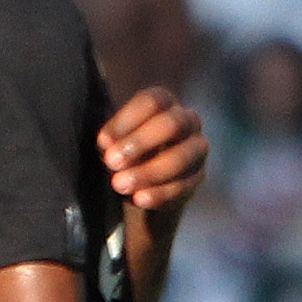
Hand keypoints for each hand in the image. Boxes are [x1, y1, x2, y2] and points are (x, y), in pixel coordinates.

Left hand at [97, 86, 207, 213]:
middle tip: (111, 162)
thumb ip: (110, 140)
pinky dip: (159, 193)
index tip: (103, 142)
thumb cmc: (124, 152)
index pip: (151, 102)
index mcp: (164, 102)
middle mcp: (186, 120)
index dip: (126, 121)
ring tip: (119, 184)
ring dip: (148, 172)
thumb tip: (107, 144)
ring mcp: (197, 148)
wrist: (143, 184)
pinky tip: (139, 199)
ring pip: (180, 158)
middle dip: (140, 143)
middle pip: (171, 124)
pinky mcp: (198, 176)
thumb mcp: (113, 141)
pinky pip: (183, 185)